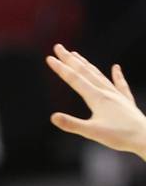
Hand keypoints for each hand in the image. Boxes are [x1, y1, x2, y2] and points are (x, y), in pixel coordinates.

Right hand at [46, 44, 145, 158]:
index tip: (49, 58)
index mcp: (97, 97)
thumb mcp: (91, 132)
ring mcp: (117, 95)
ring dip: (85, 64)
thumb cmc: (119, 136)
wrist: (145, 137)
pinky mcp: (125, 101)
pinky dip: (116, 75)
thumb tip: (53, 117)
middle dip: (69, 59)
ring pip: (98, 75)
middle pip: (85, 72)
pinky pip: (120, 84)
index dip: (61, 68)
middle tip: (58, 47)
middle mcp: (106, 92)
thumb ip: (72, 124)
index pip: (75, 79)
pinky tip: (115, 68)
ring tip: (76, 55)